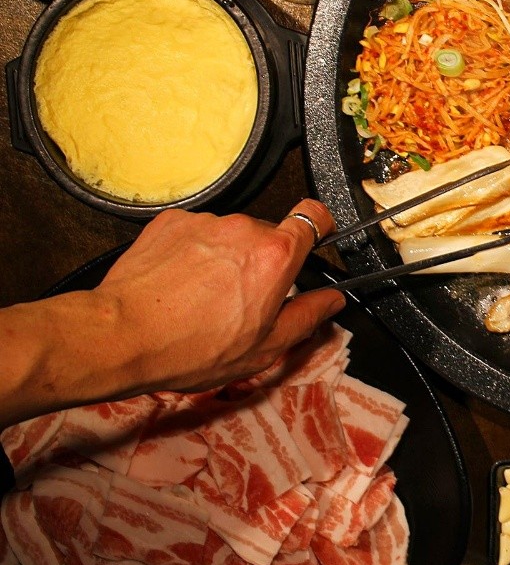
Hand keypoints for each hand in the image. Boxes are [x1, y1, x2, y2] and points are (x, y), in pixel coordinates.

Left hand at [94, 199, 343, 393]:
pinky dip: (193, 253)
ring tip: (202, 297)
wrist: (121, 335)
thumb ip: (307, 318)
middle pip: (268, 235)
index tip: (315, 237)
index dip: (319, 225)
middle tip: (243, 299)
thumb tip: (331, 301)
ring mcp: (205, 223)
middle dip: (262, 262)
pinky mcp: (171, 222)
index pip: (313, 216)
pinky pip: (195, 233)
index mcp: (275, 256)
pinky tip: (179, 285)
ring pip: (230, 236)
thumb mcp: (265, 348)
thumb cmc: (190, 347)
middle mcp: (244, 228)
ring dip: (226, 258)